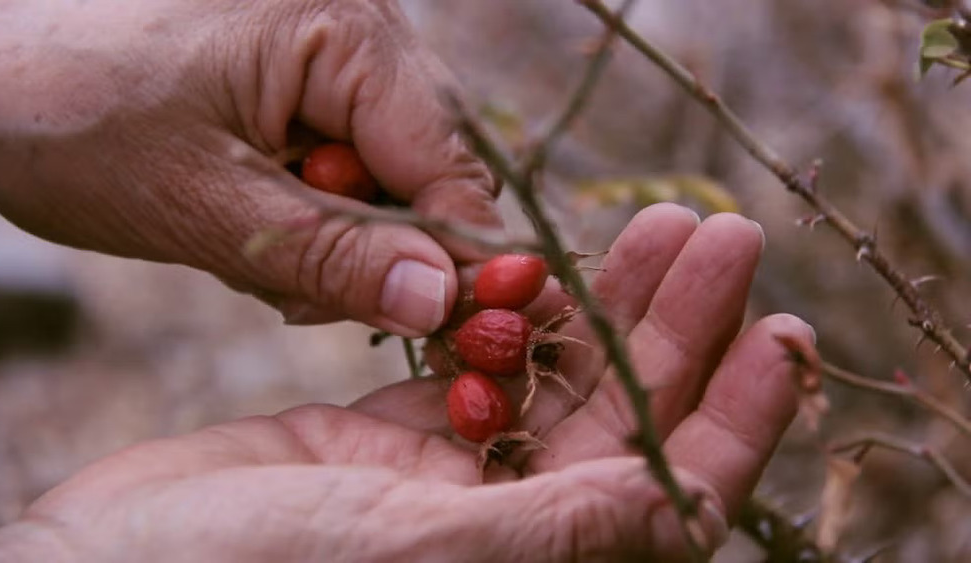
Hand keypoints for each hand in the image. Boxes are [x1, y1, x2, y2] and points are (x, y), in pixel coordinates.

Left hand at [0, 0, 499, 336]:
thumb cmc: (68, 115)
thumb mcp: (203, 204)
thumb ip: (332, 256)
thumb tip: (443, 303)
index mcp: (341, 30)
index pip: (449, 164)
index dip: (460, 260)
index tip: (454, 336)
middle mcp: (356, 27)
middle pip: (431, 171)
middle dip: (376, 247)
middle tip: (294, 283)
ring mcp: (333, 52)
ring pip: (392, 177)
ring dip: (335, 235)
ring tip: (248, 240)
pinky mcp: (307, 80)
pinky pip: (349, 164)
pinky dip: (312, 210)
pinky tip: (250, 216)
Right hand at [0, 205, 812, 561]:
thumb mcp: (421, 555)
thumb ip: (557, 530)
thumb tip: (687, 504)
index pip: (670, 495)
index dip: (736, 419)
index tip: (778, 334)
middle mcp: (508, 534)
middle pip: (626, 420)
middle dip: (681, 329)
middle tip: (725, 235)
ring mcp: (449, 484)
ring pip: (558, 381)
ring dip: (610, 303)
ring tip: (659, 221)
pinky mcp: (390, 441)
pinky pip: (479, 366)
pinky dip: (518, 309)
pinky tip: (550, 257)